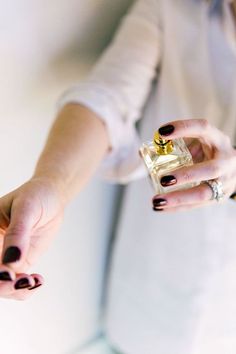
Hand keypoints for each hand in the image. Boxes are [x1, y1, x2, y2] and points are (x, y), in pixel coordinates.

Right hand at [0, 177, 64, 299]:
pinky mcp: (17, 264)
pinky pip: (14, 285)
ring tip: (34, 281)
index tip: (8, 274)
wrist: (51, 197)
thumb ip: (18, 233)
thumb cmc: (36, 196)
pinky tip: (37, 280)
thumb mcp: (27, 208)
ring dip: (14, 289)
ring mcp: (3, 257)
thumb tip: (11, 261)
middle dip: (2, 285)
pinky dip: (23, 290)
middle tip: (25, 281)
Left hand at [152, 119, 235, 211]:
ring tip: (157, 201)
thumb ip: (176, 143)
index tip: (162, 132)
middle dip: (186, 175)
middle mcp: (226, 160)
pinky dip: (178, 207)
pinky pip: (197, 204)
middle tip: (164, 179)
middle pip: (210, 169)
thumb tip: (142, 152)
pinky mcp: (220, 197)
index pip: (203, 128)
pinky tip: (161, 208)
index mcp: (218, 140)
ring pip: (204, 193)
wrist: (232, 168)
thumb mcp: (198, 141)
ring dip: (179, 199)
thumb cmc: (209, 151)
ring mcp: (226, 181)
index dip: (183, 129)